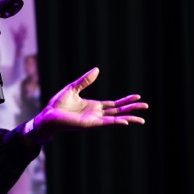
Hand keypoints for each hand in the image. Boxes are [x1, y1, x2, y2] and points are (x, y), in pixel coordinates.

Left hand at [27, 67, 147, 143]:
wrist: (48, 115)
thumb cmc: (58, 104)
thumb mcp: (73, 88)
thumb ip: (85, 81)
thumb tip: (97, 69)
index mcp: (94, 106)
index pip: (114, 105)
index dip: (126, 101)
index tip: (138, 97)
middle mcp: (96, 114)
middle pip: (119, 112)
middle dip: (132, 109)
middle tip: (146, 106)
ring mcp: (94, 120)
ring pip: (116, 119)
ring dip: (129, 118)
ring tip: (142, 119)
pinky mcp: (89, 124)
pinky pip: (105, 123)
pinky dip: (116, 123)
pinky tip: (126, 122)